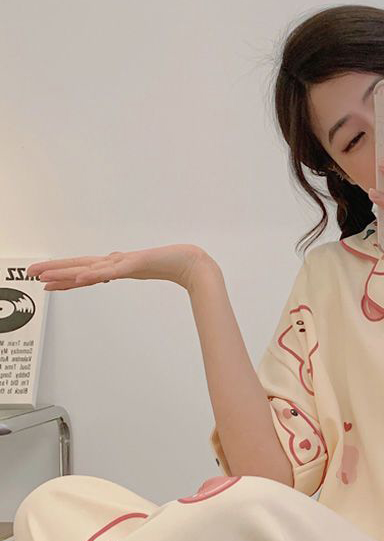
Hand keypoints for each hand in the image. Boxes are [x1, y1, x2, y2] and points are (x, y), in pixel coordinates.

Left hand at [25, 243, 209, 291]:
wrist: (195, 263)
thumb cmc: (175, 265)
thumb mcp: (145, 271)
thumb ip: (130, 271)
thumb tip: (116, 274)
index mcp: (119, 265)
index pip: (85, 270)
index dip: (63, 274)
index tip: (44, 278)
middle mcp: (118, 261)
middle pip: (80, 266)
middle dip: (54, 269)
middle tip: (30, 273)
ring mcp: (126, 262)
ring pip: (90, 268)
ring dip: (67, 272)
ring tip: (45, 276)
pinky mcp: (137, 264)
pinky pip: (112, 272)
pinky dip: (96, 275)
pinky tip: (81, 278)